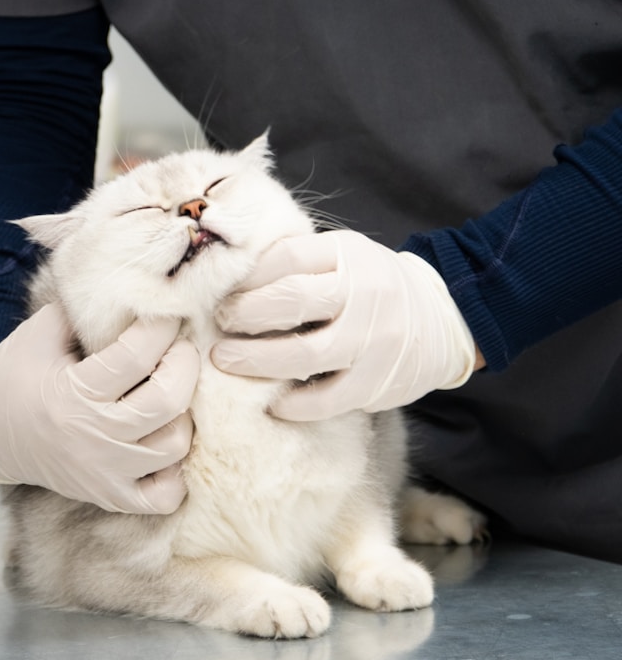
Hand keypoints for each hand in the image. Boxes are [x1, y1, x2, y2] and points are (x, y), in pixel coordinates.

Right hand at [0, 304, 198, 512]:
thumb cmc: (15, 374)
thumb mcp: (41, 333)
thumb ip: (83, 309)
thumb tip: (134, 281)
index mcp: (73, 393)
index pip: (137, 355)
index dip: (161, 326)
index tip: (169, 312)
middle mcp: (93, 437)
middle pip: (167, 401)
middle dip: (185, 365)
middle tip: (181, 347)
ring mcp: (104, 473)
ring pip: (174, 445)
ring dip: (183, 413)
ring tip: (171, 390)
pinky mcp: (110, 497)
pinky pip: (165, 496)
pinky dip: (175, 471)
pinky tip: (164, 439)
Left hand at [211, 231, 476, 419]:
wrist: (441, 320)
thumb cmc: (373, 285)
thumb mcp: (344, 255)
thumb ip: (300, 260)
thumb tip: (231, 274)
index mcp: (348, 255)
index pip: (288, 257)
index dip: (248, 275)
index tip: (222, 289)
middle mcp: (362, 293)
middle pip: (291, 301)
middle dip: (244, 314)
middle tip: (218, 323)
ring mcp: (372, 340)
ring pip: (305, 353)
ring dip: (256, 360)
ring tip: (225, 360)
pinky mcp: (376, 382)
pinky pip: (327, 398)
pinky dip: (295, 403)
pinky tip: (271, 402)